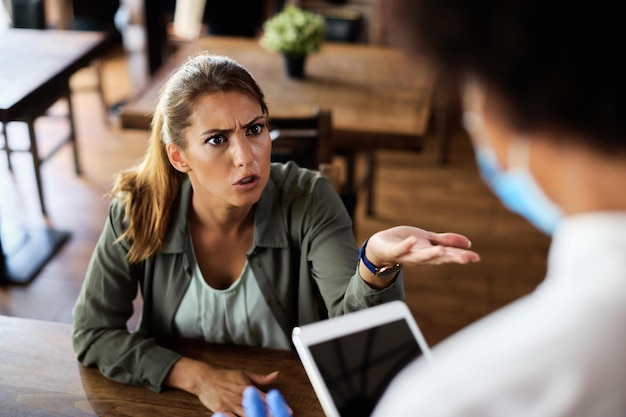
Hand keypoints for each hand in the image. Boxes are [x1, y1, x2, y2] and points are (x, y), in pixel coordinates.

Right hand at [166, 358, 278, 415]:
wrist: (205, 379)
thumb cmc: (225, 377)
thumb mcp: (244, 374)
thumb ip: (261, 378)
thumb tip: (276, 375)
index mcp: (247, 388)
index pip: (266, 398)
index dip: (278, 405)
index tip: (288, 411)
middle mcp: (240, 398)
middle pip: (258, 409)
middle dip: (269, 414)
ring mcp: (231, 406)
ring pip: (246, 415)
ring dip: (255, 416)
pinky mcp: (222, 411)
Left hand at [365, 225, 479, 266]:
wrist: (379, 247)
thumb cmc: (405, 243)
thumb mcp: (427, 239)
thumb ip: (445, 241)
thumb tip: (468, 243)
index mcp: (429, 253)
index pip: (448, 255)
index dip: (461, 256)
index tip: (476, 257)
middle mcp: (419, 257)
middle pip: (437, 258)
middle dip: (452, 258)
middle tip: (466, 258)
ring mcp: (406, 255)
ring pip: (420, 257)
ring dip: (431, 254)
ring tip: (442, 250)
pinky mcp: (392, 251)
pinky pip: (400, 249)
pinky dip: (406, 246)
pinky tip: (413, 240)